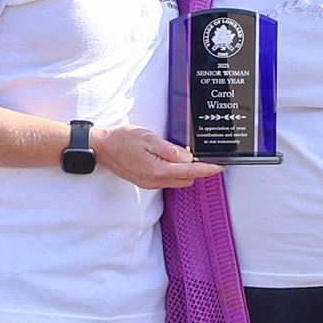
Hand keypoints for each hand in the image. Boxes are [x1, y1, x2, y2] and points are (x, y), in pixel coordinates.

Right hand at [93, 125, 222, 188]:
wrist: (102, 148)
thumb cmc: (122, 140)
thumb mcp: (148, 138)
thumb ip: (170, 149)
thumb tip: (188, 156)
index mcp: (158, 170)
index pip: (190, 172)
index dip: (207, 169)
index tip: (220, 166)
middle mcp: (155, 181)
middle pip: (187, 179)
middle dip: (198, 169)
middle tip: (204, 154)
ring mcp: (150, 183)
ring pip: (178, 181)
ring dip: (186, 171)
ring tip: (187, 154)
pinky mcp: (146, 182)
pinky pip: (167, 180)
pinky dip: (175, 171)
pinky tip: (173, 159)